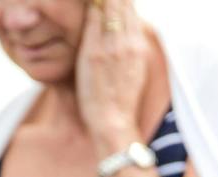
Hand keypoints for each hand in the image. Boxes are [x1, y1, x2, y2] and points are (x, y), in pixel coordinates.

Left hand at [76, 0, 148, 153]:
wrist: (114, 123)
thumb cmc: (118, 103)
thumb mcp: (132, 73)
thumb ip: (128, 52)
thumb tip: (123, 41)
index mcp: (138, 46)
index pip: (130, 10)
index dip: (120, 0)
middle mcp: (128, 41)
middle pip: (122, 3)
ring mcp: (112, 46)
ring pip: (109, 5)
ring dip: (99, 0)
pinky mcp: (94, 52)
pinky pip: (91, 19)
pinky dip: (88, 6)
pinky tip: (79, 1)